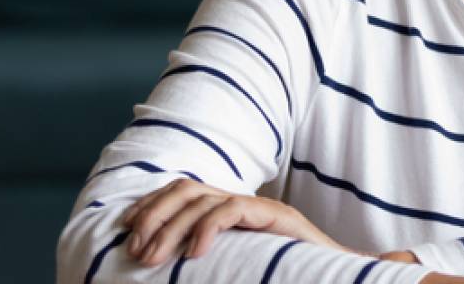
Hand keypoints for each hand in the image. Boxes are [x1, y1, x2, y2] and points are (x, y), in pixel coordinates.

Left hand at [121, 179, 349, 265]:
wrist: (338, 277)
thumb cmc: (287, 276)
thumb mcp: (234, 267)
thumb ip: (207, 260)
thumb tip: (165, 264)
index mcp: (230, 212)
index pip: (183, 191)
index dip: (150, 205)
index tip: (124, 231)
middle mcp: (244, 203)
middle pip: (186, 188)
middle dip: (153, 216)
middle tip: (136, 252)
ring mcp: (262, 208)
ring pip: (203, 199)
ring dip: (170, 228)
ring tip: (154, 259)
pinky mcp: (278, 217)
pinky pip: (233, 209)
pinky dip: (207, 228)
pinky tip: (195, 253)